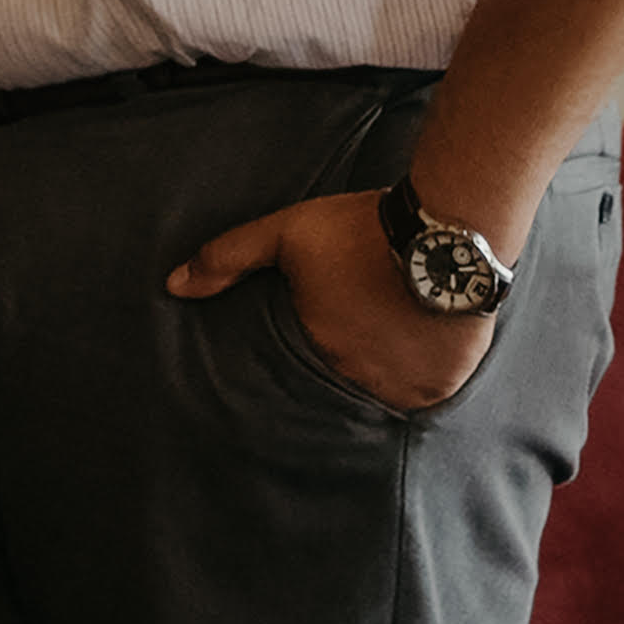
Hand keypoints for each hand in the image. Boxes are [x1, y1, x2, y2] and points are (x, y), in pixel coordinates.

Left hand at [168, 188, 498, 414]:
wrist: (450, 228)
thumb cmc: (362, 230)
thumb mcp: (287, 233)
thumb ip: (228, 258)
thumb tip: (173, 285)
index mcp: (317, 348)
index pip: (295, 372)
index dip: (304, 355)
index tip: (315, 339)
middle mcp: (359, 378)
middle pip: (340, 382)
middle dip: (342, 365)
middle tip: (355, 337)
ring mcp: (405, 386)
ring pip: (381, 392)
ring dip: (379, 374)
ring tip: (385, 344)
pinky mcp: (444, 383)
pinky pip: (423, 395)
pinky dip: (416, 377)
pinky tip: (414, 352)